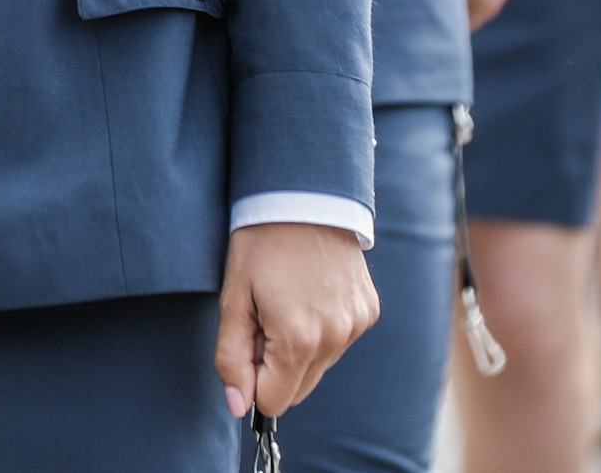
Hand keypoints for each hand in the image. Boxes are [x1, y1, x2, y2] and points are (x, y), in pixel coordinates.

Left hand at [217, 222, 376, 419]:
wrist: (305, 194)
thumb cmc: (261, 243)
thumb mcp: (233, 297)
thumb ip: (231, 357)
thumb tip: (237, 406)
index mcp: (299, 340)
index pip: (273, 402)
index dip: (253, 379)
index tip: (247, 343)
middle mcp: (335, 339)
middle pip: (298, 390)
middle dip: (276, 368)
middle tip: (263, 318)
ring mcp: (356, 325)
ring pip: (319, 367)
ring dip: (300, 349)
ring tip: (287, 300)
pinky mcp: (368, 312)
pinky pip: (340, 341)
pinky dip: (323, 329)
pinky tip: (310, 293)